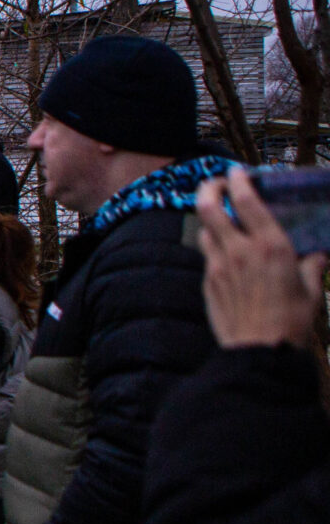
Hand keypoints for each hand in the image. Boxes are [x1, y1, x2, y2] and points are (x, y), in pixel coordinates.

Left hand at [196, 171, 327, 350]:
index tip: (239, 172)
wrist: (258, 352)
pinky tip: (227, 255)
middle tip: (217, 184)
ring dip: (212, 220)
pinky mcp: (207, 283)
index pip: (247, 200)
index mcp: (271, 246)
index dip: (239, 180)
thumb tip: (318, 257)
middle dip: (209, 188)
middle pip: (209, 206)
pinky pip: (207, 257)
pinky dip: (215, 248)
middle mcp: (240, 250)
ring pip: (204, 230)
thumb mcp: (312, 290)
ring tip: (223, 220)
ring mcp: (218, 266)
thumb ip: (313, 267)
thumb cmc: (291, 321)